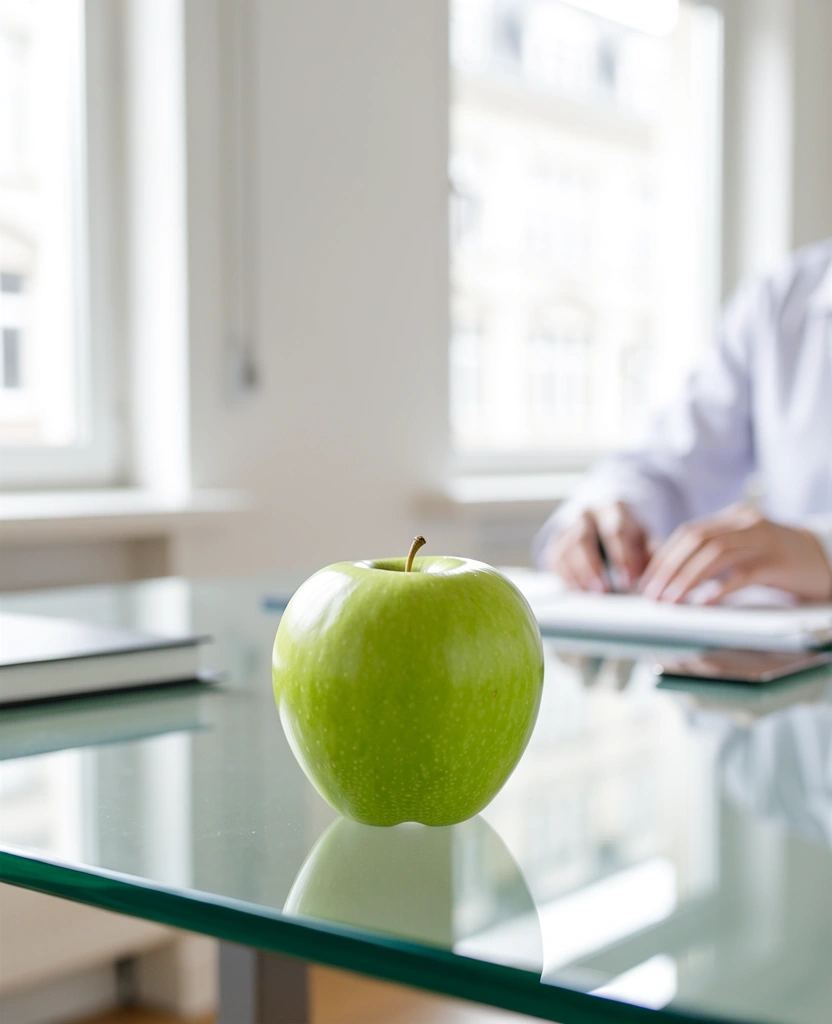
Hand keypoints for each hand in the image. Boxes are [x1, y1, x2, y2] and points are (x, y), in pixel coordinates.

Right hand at [543, 502, 651, 591]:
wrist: (605, 518)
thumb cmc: (629, 532)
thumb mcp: (645, 537)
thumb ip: (651, 553)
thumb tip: (656, 575)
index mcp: (613, 509)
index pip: (616, 531)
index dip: (622, 557)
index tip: (630, 581)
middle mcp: (587, 514)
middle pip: (583, 538)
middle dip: (592, 566)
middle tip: (604, 590)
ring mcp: (568, 526)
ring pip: (565, 549)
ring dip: (577, 574)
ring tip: (590, 593)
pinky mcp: (557, 541)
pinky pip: (554, 559)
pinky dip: (564, 576)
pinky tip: (577, 589)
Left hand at [640, 505, 831, 602]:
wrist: (829, 559)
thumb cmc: (782, 561)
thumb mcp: (746, 549)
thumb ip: (717, 555)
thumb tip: (673, 576)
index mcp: (734, 518)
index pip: (688, 533)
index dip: (663, 556)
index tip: (646, 580)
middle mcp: (747, 524)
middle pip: (696, 540)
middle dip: (669, 568)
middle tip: (652, 594)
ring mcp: (764, 541)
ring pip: (715, 555)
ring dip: (686, 579)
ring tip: (671, 601)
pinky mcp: (778, 562)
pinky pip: (742, 574)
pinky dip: (719, 589)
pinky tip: (703, 603)